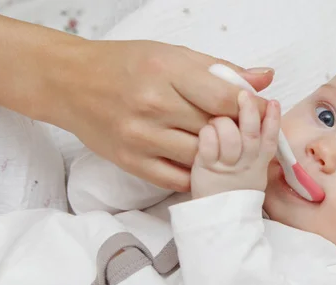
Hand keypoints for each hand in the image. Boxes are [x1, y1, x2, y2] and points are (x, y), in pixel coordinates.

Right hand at [43, 40, 273, 191]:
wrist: (70, 83)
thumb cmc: (123, 64)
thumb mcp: (171, 54)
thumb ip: (220, 69)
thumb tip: (265, 78)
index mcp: (166, 71)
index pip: (223, 97)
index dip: (252, 107)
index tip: (263, 110)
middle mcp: (153, 105)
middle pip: (215, 129)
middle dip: (239, 132)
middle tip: (247, 130)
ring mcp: (140, 137)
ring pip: (200, 157)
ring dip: (219, 154)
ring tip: (225, 146)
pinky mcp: (131, 162)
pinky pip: (177, 179)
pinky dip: (195, 174)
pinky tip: (201, 163)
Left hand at [191, 91, 279, 198]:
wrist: (218, 211)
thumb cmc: (232, 177)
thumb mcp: (250, 157)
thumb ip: (256, 126)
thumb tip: (266, 81)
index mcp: (259, 158)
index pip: (270, 137)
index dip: (273, 119)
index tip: (273, 102)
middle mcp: (246, 162)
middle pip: (251, 134)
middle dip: (249, 112)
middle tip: (243, 95)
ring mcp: (227, 166)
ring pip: (229, 137)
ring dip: (222, 122)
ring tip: (216, 120)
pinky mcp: (206, 167)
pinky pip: (208, 144)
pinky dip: (207, 133)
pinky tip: (205, 132)